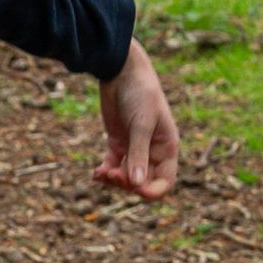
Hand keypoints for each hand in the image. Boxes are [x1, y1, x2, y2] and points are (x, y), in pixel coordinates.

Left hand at [94, 40, 179, 199]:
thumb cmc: (140, 93)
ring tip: (101, 173)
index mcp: (166, 147)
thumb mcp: (141, 124)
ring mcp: (134, 147)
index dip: (152, 191)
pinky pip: (113, 165)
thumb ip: (139, 154)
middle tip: (112, 174)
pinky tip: (95, 173)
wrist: (121, 71)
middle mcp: (152, 150)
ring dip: (114, 180)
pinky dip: (104, 172)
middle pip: (143, 182)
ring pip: (126, 176)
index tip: (136, 190)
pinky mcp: (117, 142)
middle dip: (128, 184)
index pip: (165, 181)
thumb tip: (137, 185)